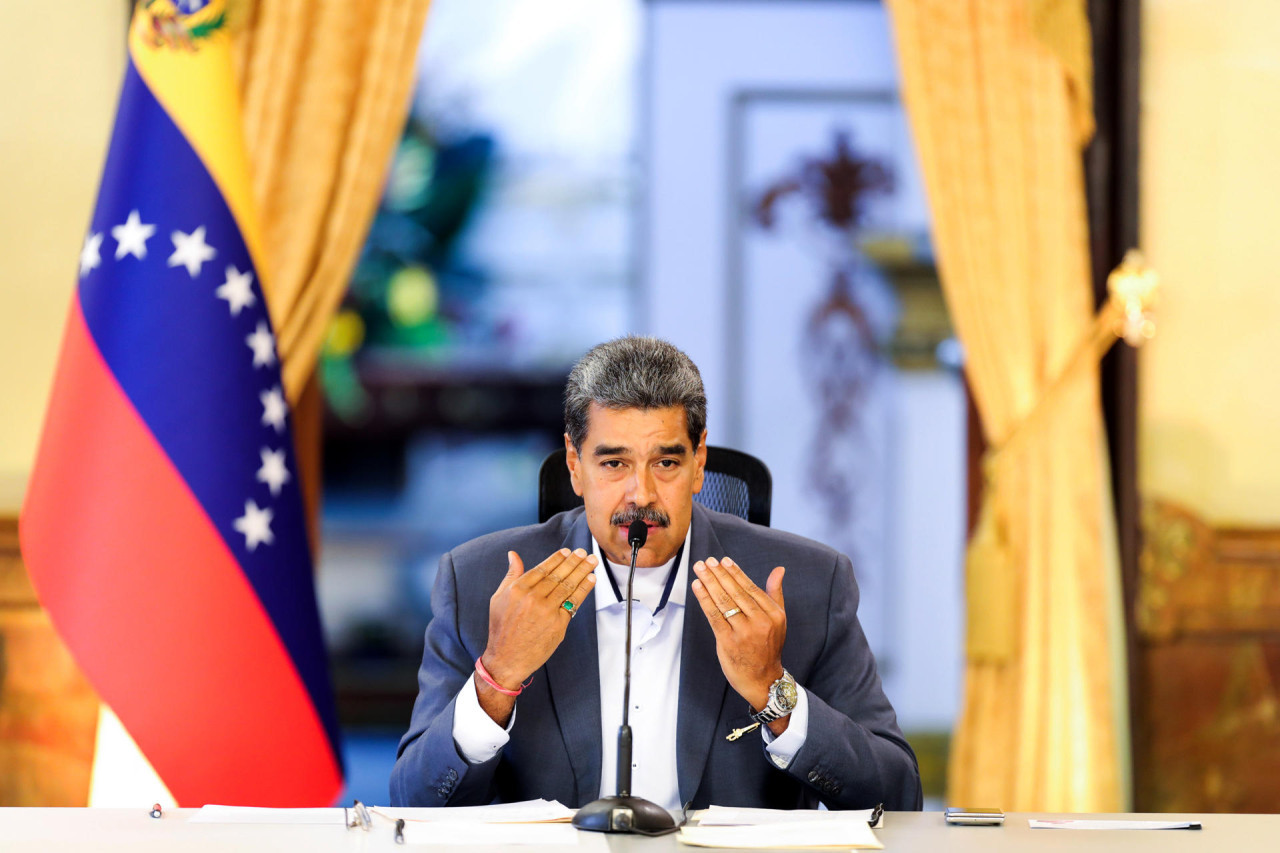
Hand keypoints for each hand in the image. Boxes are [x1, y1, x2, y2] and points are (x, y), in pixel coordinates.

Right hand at [477, 548, 596, 722]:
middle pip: (558, 575)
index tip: (567, 551)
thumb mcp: (499, 598)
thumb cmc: (502, 629)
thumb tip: (513, 555)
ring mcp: (546, 611)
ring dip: (582, 572)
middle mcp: (532, 598)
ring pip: (568, 586)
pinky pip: (573, 603)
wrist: (507, 659)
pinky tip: (590, 580)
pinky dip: (584, 589)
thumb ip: (511, 575)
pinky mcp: (558, 624)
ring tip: (591, 562)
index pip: (542, 569)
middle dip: (573, 562)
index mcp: (517, 589)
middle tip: (584, 553)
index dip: (557, 558)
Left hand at [691, 557, 787, 731]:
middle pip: (735, 592)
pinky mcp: (728, 642)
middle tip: (707, 561)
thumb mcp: (778, 620)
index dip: (735, 573)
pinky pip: (714, 616)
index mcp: (774, 614)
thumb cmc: (768, 647)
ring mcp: (744, 632)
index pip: (751, 588)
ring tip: (699, 569)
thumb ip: (775, 593)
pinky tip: (697, 587)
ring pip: (724, 602)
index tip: (723, 561)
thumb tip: (779, 570)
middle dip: (719, 574)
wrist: (763, 680)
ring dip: (709, 583)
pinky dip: (704, 599)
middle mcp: (760, 622)